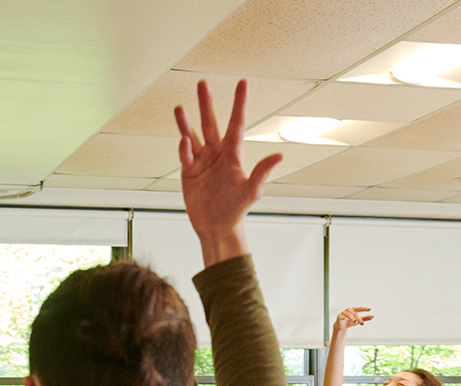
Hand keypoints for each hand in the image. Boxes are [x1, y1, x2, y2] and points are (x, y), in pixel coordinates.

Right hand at [174, 80, 282, 265]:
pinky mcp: (189, 171)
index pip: (236, 123)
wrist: (217, 227)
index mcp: (233, 154)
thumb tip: (279, 156)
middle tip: (202, 83)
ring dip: (186, 121)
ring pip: (192, 135)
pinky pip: (185, 155)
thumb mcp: (252, 191)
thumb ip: (262, 172)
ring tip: (180, 108)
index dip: (239, 103)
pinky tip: (183, 141)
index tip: (242, 83)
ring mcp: (202, 161)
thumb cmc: (237, 210)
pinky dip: (183, 148)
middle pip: (210, 122)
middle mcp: (217, 153)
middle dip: (206, 103)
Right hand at [333, 306, 372, 338]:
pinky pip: (340, 316)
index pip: (360, 308)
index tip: (369, 309)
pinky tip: (344, 318)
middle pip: (355, 313)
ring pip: (349, 314)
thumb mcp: (358, 320)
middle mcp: (349, 310)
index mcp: (354, 310)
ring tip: (355, 321)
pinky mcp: (339, 316)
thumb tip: (373, 316)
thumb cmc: (351, 322)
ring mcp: (343, 313)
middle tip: (362, 323)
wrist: (342, 326)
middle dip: (358, 318)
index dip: (364, 309)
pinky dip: (342, 317)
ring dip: (352, 318)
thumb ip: (365, 318)